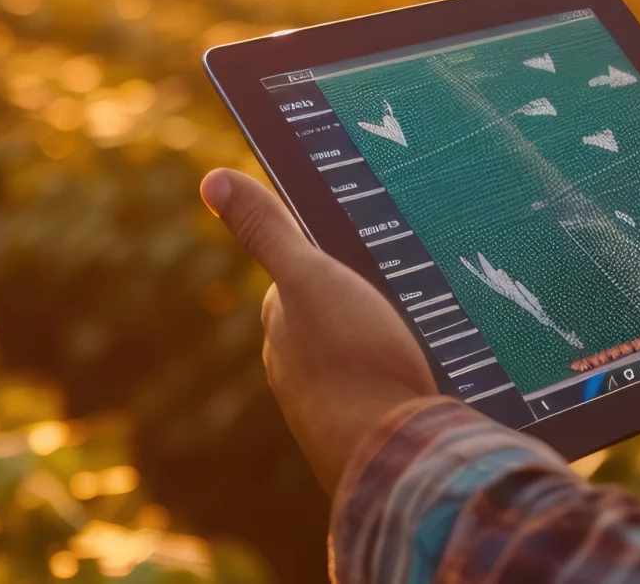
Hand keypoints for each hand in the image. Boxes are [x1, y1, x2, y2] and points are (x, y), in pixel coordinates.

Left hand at [202, 168, 438, 492]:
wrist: (399, 458)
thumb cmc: (353, 362)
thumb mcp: (312, 278)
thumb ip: (268, 231)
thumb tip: (211, 180)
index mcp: (283, 331)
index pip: (297, 280)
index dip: (326, 257)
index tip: (364, 243)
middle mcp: (298, 372)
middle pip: (328, 319)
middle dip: (359, 302)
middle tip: (406, 279)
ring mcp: (333, 408)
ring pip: (358, 360)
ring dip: (383, 345)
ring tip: (424, 327)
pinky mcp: (370, 434)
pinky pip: (385, 393)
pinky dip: (401, 379)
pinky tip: (428, 374)